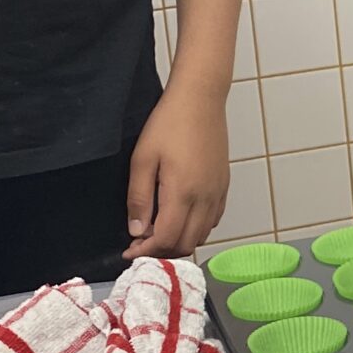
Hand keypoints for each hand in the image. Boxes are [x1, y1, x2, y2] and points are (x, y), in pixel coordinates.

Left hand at [124, 88, 229, 258]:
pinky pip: (212, 221)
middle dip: (161, 250)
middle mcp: (205, 199)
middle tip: (140, 244)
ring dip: (179, 241)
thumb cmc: (169, 124)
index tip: (129, 252)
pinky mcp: (223, 187)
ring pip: (201, 235)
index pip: (166, 238)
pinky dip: (195, 229)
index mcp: (183, 193)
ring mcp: (217, 194)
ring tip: (157, 232)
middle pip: (186, 243)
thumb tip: (137, 231)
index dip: (146, 251)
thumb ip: (139, 198)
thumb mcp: (142, 159)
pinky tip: (179, 218)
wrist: (201, 100)